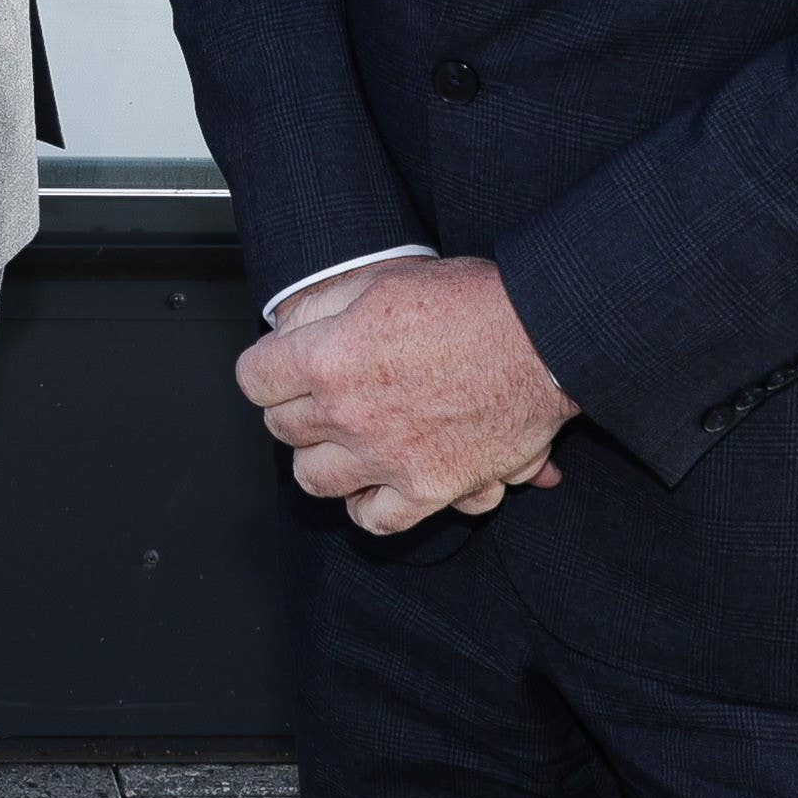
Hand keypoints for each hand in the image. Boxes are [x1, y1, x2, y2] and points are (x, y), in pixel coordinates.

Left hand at [237, 255, 573, 534]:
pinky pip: (374, 518)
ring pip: (314, 479)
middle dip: (295, 408)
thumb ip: (321, 307)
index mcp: (330, 358)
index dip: (267, 369)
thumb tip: (286, 331)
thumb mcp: (382, 279)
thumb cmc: (471, 303)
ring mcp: (387, 457)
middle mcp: (349, 413)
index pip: (254, 379)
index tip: (281, 368)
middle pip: (282, 428)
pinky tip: (371, 484)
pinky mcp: (428, 488)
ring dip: (321, 458)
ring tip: (341, 439)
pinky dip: (366, 506)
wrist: (543, 338)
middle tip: (320, 395)